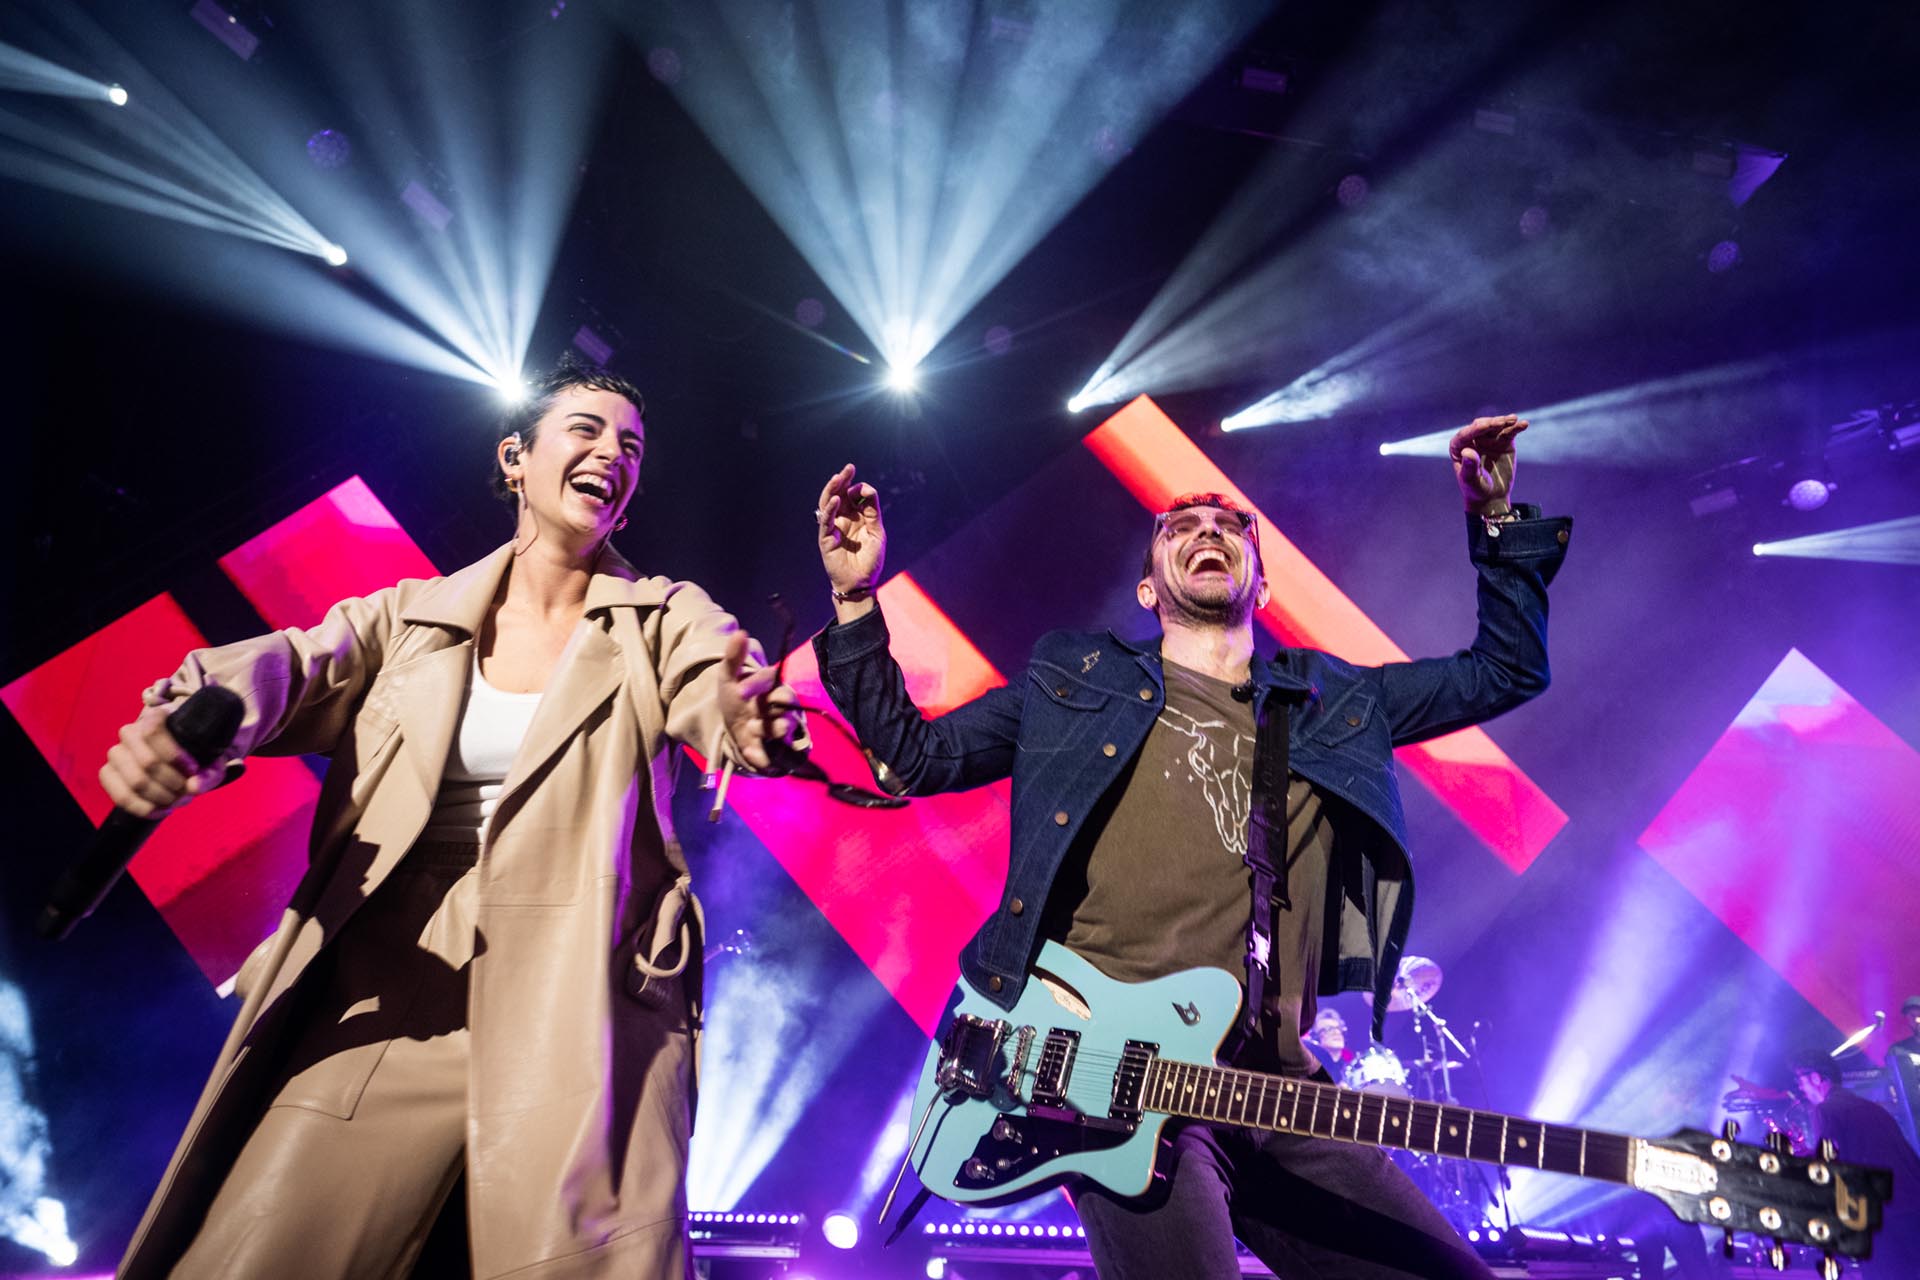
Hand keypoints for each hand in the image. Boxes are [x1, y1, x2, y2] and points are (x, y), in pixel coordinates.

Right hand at [97, 702, 226, 818]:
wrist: (178, 761)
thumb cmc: (196, 755)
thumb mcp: (211, 761)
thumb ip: (208, 773)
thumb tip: (194, 787)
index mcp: (155, 716)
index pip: (153, 731)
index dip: (174, 756)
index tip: (193, 769)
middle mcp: (130, 732)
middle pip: (147, 762)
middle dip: (173, 783)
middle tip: (187, 791)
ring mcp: (116, 753)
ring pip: (135, 781)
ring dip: (161, 798)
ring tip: (177, 800)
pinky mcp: (108, 774)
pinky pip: (120, 796)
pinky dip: (145, 808)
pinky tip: (161, 810)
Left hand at [716, 631, 797, 770]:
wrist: (730, 728)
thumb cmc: (735, 699)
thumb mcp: (728, 678)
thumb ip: (734, 657)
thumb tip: (740, 632)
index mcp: (771, 688)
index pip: (773, 683)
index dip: (757, 685)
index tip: (740, 691)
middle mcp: (780, 709)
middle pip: (785, 708)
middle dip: (770, 712)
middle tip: (752, 715)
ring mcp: (778, 731)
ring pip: (783, 730)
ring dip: (767, 731)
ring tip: (750, 729)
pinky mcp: (772, 751)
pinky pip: (774, 755)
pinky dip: (761, 756)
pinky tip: (748, 751)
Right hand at [816, 464, 884, 602]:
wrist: (862, 584)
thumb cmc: (870, 560)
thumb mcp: (877, 531)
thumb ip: (872, 511)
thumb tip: (866, 489)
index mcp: (855, 517)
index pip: (852, 495)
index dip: (859, 489)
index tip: (866, 491)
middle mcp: (842, 520)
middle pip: (838, 495)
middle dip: (843, 480)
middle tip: (849, 468)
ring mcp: (832, 528)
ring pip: (828, 504)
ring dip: (832, 490)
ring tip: (838, 477)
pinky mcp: (826, 539)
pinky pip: (825, 521)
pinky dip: (829, 510)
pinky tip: (836, 499)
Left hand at [1449, 414, 1527, 513]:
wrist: (1491, 496)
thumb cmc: (1476, 489)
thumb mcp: (1471, 480)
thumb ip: (1469, 466)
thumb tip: (1467, 451)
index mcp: (1459, 447)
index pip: (1465, 434)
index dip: (1475, 429)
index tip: (1486, 425)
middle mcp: (1473, 439)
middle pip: (1481, 426)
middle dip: (1491, 423)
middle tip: (1501, 423)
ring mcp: (1489, 439)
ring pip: (1496, 426)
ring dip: (1504, 421)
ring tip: (1513, 420)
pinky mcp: (1503, 441)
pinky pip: (1509, 432)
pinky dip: (1516, 427)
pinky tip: (1523, 424)